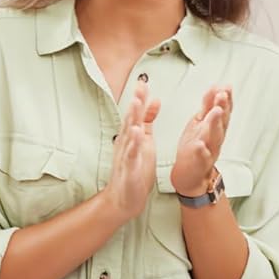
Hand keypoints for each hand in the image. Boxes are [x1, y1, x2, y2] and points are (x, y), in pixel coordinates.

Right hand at [103, 83, 159, 223]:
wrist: (123, 198)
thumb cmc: (134, 169)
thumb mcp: (144, 140)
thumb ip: (148, 120)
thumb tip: (154, 100)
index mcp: (132, 136)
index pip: (135, 113)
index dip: (139, 97)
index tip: (144, 80)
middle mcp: (127, 143)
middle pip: (130, 119)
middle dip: (135, 102)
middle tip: (139, 86)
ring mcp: (126, 155)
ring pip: (129, 134)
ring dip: (132, 118)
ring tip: (135, 103)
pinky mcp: (129, 169)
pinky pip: (132, 155)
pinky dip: (134, 144)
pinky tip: (138, 134)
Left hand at [172, 85, 231, 196]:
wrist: (191, 173)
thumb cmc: (197, 145)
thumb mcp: (202, 121)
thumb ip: (208, 105)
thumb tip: (216, 87)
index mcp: (215, 126)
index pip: (223, 110)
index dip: (226, 99)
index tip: (226, 87)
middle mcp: (215, 137)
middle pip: (222, 121)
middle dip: (223, 107)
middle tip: (222, 95)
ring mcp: (209, 149)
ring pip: (214, 136)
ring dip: (215, 123)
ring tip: (214, 112)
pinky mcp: (199, 161)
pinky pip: (202, 156)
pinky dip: (201, 150)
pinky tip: (200, 144)